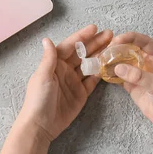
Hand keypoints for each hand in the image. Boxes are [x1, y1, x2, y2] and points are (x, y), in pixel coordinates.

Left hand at [18, 25, 112, 141]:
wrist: (40, 125)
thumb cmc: (38, 99)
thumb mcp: (43, 76)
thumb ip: (49, 58)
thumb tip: (47, 39)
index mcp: (55, 63)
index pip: (71, 46)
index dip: (82, 36)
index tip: (95, 28)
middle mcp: (65, 70)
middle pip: (83, 53)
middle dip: (96, 43)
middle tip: (110, 35)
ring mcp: (74, 81)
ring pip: (89, 65)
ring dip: (100, 56)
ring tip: (114, 47)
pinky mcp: (81, 94)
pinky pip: (92, 81)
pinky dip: (101, 73)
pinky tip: (110, 66)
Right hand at [112, 32, 152, 129]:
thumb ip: (139, 76)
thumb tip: (118, 68)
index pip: (143, 41)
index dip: (129, 38)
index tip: (117, 40)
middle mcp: (148, 60)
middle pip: (130, 48)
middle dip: (118, 47)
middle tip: (106, 49)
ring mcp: (139, 71)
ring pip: (123, 60)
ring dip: (113, 59)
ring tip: (101, 59)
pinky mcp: (132, 82)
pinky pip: (119, 74)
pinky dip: (111, 72)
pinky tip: (103, 71)